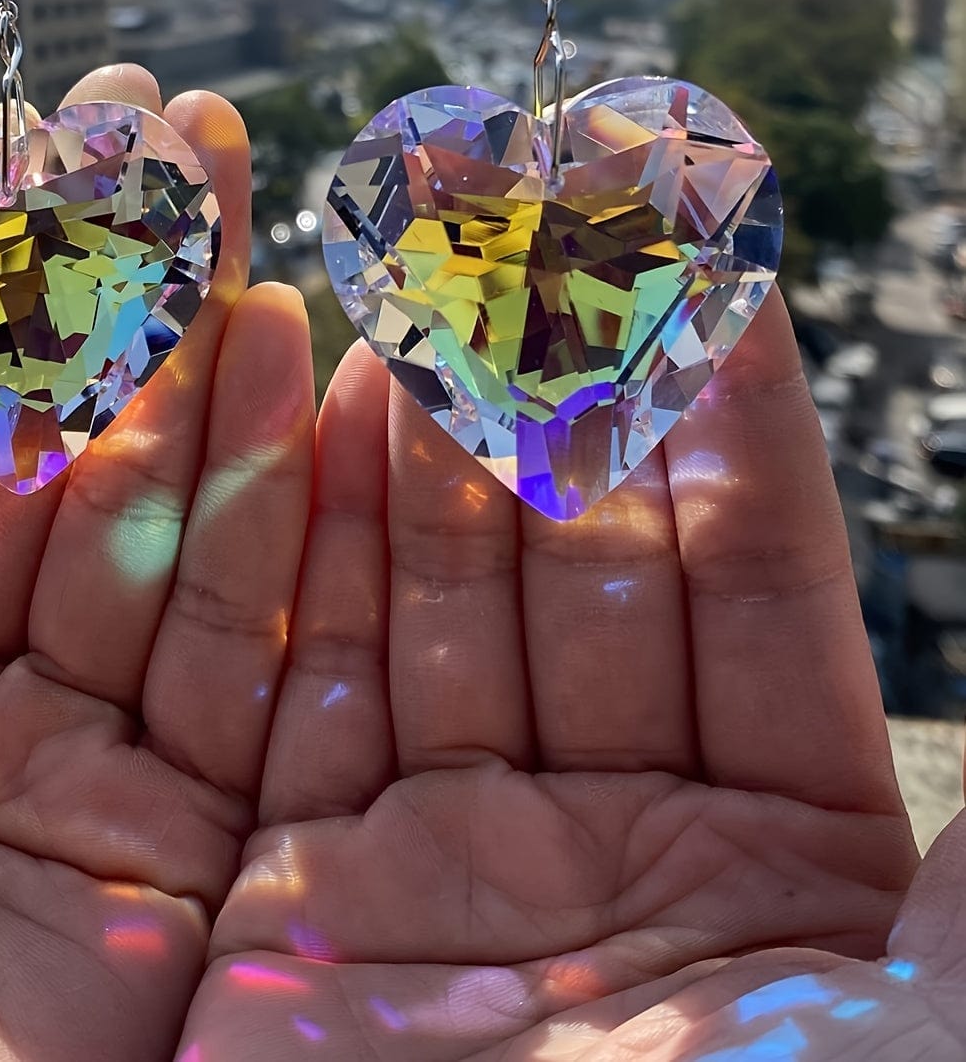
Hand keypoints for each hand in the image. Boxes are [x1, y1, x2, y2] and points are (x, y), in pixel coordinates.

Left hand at [0, 66, 318, 1059]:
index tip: (20, 164)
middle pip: (53, 470)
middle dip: (111, 302)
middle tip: (165, 136)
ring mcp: (77, 786)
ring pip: (159, 544)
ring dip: (207, 383)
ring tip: (246, 228)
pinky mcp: (184, 867)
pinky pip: (240, 670)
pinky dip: (279, 528)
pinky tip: (307, 385)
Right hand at [181, 293, 946, 1059]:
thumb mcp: (916, 1049)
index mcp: (774, 850)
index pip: (754, 579)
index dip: (735, 419)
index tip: (715, 272)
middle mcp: (610, 828)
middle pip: (581, 560)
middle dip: (566, 388)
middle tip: (542, 235)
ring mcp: (456, 843)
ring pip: (447, 594)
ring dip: (440, 432)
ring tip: (435, 286)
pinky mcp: (310, 875)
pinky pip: (322, 676)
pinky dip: (324, 542)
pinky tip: (344, 404)